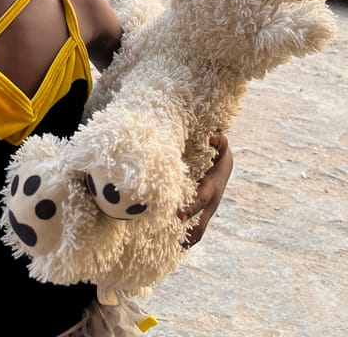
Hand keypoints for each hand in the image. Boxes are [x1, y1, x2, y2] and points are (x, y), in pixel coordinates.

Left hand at [177, 131, 232, 248]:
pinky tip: (167, 247)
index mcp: (212, 189)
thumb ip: (218, 140)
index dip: (190, 209)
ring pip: (196, 232)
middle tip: (169, 246)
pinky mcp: (200, 213)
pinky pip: (193, 230)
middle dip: (186, 236)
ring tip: (164, 253)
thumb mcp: (221, 146)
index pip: (200, 201)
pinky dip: (184, 239)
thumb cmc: (218, 153)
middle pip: (198, 226)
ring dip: (183, 242)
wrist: (225, 165)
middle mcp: (210, 205)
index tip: (178, 216)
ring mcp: (206, 212)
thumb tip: (211, 135)